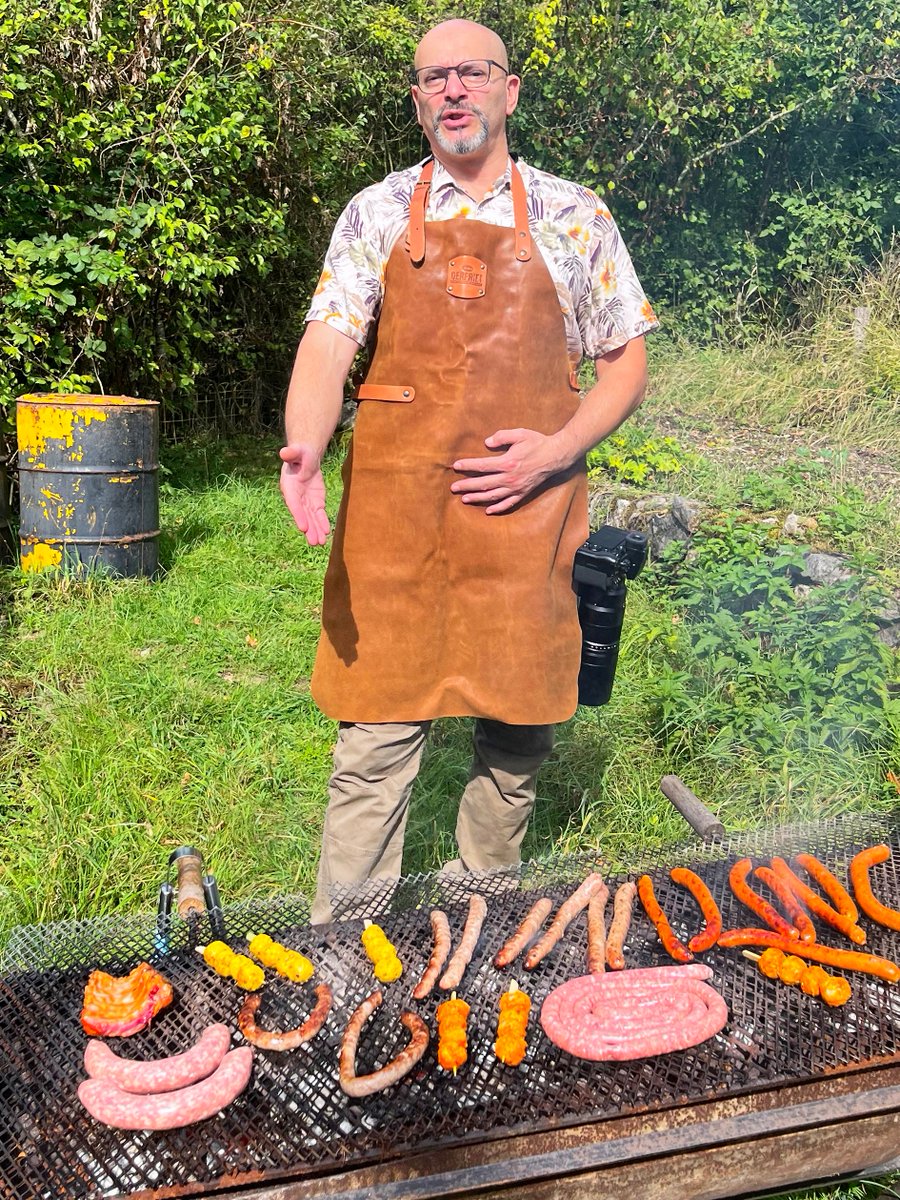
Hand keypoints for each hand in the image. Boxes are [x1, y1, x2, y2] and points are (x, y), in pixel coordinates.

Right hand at [279, 443, 329, 545]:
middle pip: (303, 516)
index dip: (298, 516)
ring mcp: (306, 502)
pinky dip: (323, 523)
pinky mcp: (315, 502)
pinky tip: (326, 533)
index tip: (303, 527)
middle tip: (314, 542)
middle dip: (309, 529)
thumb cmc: (300, 453)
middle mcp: (296, 498)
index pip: (294, 504)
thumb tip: (284, 452)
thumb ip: (292, 453)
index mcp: (289, 487)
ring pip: (311, 519)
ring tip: (320, 543)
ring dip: (316, 531)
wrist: (306, 458)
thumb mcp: (297, 451)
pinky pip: (319, 515)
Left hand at [450, 428, 565, 513]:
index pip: (482, 465)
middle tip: (453, 488)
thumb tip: (486, 442)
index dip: (467, 466)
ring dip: (477, 498)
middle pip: (483, 483)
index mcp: (507, 462)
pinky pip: (508, 503)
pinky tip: (488, 511)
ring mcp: (516, 488)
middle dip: (466, 486)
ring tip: (464, 499)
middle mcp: (509, 478)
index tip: (455, 466)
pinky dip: (497, 508)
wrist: (556, 456)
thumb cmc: (537, 443)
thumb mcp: (520, 434)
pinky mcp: (523, 493)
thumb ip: (502, 437)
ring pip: (492, 496)